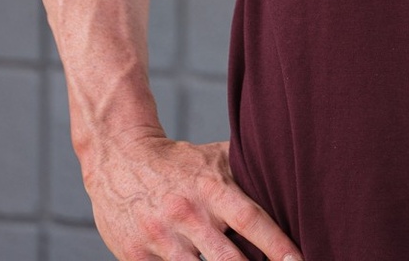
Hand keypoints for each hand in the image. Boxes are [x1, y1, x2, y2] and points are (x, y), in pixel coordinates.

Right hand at [81, 130, 301, 260]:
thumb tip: (288, 176)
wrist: (120, 158)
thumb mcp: (213, 158)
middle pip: (228, 260)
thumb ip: (246, 171)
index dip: (276, 244)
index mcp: (210, 188)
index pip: (251, 220)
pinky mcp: (136, 256)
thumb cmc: (178, 161)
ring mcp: (160, 239)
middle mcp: (187, 214)